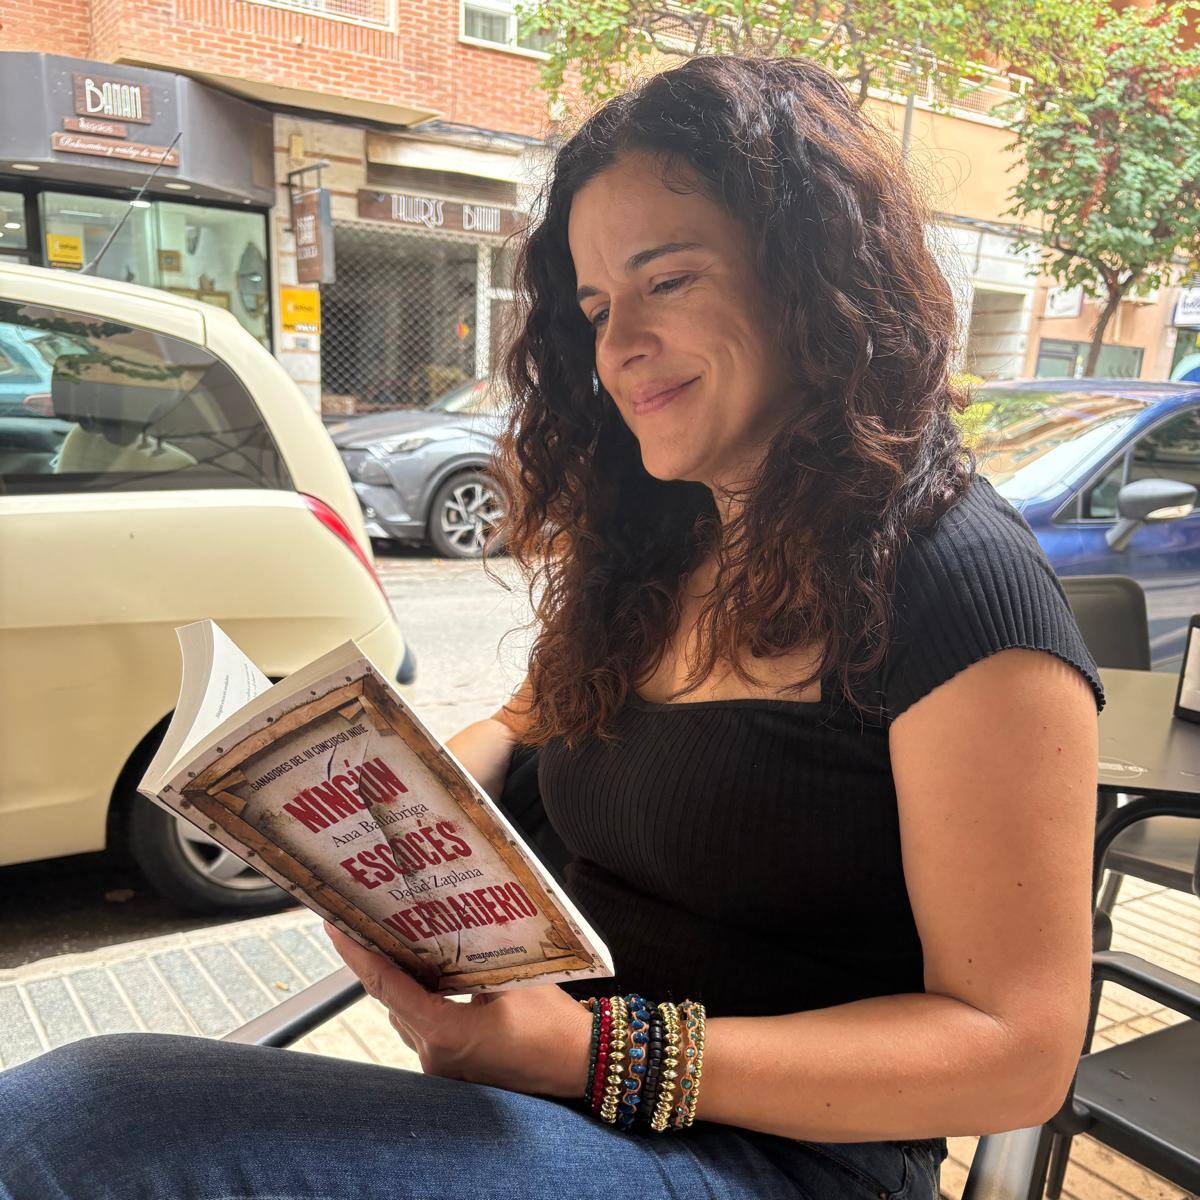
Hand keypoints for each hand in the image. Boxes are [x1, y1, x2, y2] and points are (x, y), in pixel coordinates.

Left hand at [323, 922, 592, 1098]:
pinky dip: (419, 996)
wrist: (580, 1063)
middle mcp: (434, 1054)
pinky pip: (423, 1024)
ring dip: (397, 978)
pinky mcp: (454, 1065)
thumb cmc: (552, 1023)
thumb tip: (442, 927)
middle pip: (390, 998)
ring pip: (405, 1012)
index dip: (358, 954)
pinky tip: (426, 968)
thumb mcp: (512, 979)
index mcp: (445, 1033)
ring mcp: (442, 1064)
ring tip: (390, 937)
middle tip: (359, 920)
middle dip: (374, 959)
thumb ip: (472, 959)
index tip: (335, 926)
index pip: (386, 986)